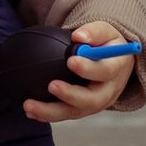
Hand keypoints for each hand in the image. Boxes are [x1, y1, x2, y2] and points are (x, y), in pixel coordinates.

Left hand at [22, 20, 136, 123]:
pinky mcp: (84, 109)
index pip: (106, 71)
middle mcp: (109, 90)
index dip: (89, 68)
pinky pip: (66, 114)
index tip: (70, 60)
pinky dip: (48, 114)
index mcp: (116, 68)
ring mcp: (96, 103)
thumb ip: (94, 32)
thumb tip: (78, 36)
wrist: (114, 62)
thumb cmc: (107, 44)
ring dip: (52, 111)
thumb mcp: (106, 31)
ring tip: (29, 105)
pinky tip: (30, 112)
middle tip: (51, 86)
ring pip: (75, 111)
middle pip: (92, 99)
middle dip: (70, 95)